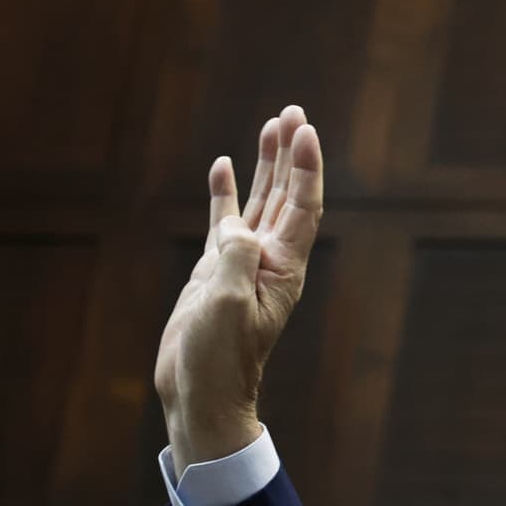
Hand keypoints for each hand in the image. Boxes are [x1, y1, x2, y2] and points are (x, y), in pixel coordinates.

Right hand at [156, 106, 324, 472]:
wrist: (200, 393)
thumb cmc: (218, 359)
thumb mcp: (226, 305)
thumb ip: (235, 258)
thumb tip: (237, 224)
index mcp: (283, 269)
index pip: (301, 207)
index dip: (305, 167)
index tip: (303, 129)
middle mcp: (270, 261)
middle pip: (287, 196)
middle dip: (291, 154)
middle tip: (293, 112)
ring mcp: (243, 264)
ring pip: (259, 202)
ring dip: (266, 165)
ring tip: (270, 126)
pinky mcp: (216, 272)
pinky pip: (224, 222)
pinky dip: (225, 194)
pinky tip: (223, 167)